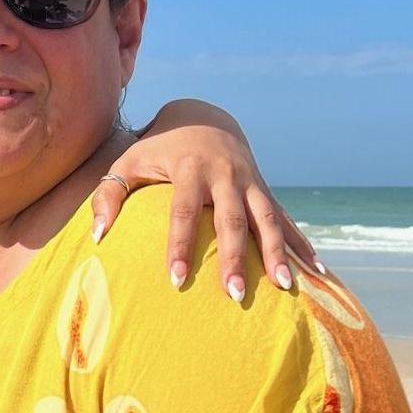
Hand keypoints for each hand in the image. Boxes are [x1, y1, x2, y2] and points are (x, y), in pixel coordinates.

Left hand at [90, 100, 320, 297]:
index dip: (180, 245)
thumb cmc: (157, 148)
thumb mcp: (127, 162)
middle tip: (234, 296)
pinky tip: (315, 270)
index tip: (175, 280)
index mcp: (191, 169)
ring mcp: (251, 182)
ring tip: (284, 288)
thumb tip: (97, 236)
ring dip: (277, 254)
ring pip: (268, 220)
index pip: (184, 212)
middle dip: (236, 259)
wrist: (203, 117)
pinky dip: (300, 244)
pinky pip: (286, 219)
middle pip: (232, 221)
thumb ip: (108, 196)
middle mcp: (227, 175)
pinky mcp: (265, 190)